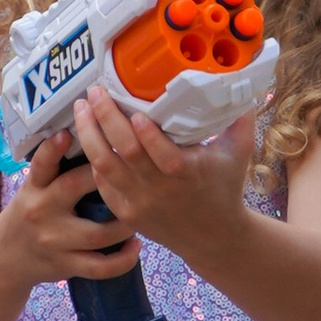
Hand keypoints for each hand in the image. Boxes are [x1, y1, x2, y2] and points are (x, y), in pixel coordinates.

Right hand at [0, 130, 145, 285]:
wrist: (7, 257)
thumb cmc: (31, 213)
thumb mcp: (33, 188)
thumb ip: (56, 169)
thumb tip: (94, 133)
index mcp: (34, 189)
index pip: (41, 165)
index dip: (52, 149)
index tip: (66, 133)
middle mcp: (42, 212)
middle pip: (73, 188)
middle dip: (104, 177)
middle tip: (133, 165)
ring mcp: (55, 242)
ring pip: (98, 234)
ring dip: (126, 224)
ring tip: (143, 212)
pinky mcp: (67, 265)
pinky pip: (100, 267)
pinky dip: (123, 259)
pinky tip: (137, 246)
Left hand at [70, 89, 253, 268]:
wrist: (213, 237)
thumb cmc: (225, 188)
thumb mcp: (238, 153)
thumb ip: (239, 118)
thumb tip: (238, 82)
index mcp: (188, 173)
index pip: (164, 155)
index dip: (147, 133)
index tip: (134, 111)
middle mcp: (160, 190)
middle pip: (125, 153)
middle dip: (105, 118)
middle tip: (95, 92)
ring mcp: (139, 203)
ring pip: (104, 166)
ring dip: (89, 134)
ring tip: (81, 109)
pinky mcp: (126, 212)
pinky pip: (102, 183)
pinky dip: (93, 159)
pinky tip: (89, 136)